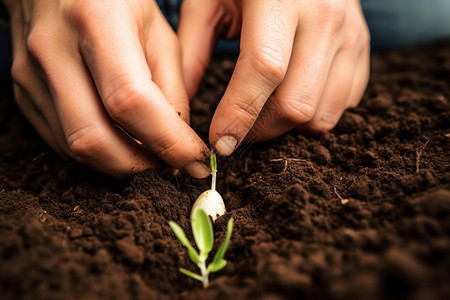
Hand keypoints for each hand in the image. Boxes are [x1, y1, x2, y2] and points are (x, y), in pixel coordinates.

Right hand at [3, 0, 210, 176]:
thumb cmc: (115, 1)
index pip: (131, 102)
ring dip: (120, 164)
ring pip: (75, 147)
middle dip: (140, 167)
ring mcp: (31, 74)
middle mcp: (54, 49)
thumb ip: (173, 87)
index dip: (168, 142)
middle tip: (171, 167)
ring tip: (150, 156)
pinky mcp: (23, 93)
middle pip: (94, 138)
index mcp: (97, 20)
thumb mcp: (159, 32)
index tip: (195, 160)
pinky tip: (120, 142)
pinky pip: (61, 142)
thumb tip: (180, 142)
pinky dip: (98, 153)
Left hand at [179, 0, 369, 155]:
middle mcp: (325, 17)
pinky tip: (293, 95)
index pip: (264, 71)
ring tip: (266, 111)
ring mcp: (350, 34)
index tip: (220, 142)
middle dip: (261, 131)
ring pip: (322, 115)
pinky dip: (315, 114)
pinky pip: (343, 105)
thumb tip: (182, 108)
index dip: (239, 116)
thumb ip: (191, 52)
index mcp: (280, 0)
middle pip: (295, 105)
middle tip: (239, 129)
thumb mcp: (209, 1)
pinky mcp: (364, 49)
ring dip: (288, 127)